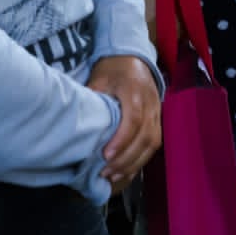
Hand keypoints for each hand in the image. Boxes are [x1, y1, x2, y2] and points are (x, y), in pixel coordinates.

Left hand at [88, 55, 161, 191]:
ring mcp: (157, 112)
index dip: (121, 140)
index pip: (134, 119)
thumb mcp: (98, 79)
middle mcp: (151, 103)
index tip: (104, 156)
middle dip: (126, 158)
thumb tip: (78, 124)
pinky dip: (140, 160)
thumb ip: (92, 100)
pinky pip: (154, 143)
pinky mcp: (158, 119)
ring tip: (114, 176)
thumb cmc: (112, 69)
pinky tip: (125, 172)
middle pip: (146, 136)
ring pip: (153, 143)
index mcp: (135, 91)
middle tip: (105, 172)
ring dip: (134, 162)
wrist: (133, 58)